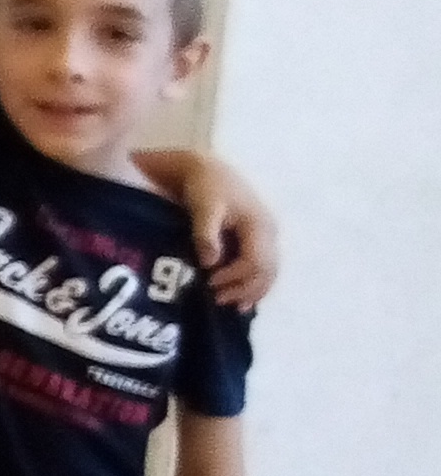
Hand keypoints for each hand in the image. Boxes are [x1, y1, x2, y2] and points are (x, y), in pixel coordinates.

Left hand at [182, 158, 276, 306]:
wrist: (210, 170)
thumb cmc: (205, 187)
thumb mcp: (204, 206)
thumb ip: (206, 233)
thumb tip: (210, 262)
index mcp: (260, 225)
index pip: (256, 262)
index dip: (236, 277)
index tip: (210, 282)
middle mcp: (270, 232)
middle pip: (268, 271)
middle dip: (245, 289)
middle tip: (218, 299)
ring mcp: (268, 236)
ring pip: (270, 271)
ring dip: (253, 290)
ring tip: (232, 304)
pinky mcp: (260, 238)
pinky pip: (265, 265)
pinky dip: (255, 282)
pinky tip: (243, 296)